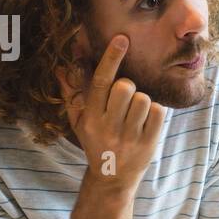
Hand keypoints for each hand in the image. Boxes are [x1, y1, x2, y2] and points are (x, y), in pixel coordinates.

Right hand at [56, 35, 164, 193]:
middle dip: (128, 88)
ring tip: (135, 116)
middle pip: (125, 87)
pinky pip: (158, 112)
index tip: (122, 39)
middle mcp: (108, 127)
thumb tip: (60, 68)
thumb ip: (72, 93)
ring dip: (142, 102)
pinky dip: (155, 113)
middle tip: (125, 101)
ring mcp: (129, 136)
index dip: (111, 58)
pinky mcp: (148, 143)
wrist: (112, 179)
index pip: (101, 82)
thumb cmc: (96, 143)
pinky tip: (146, 123)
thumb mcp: (79, 122)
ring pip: (143, 98)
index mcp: (91, 118)